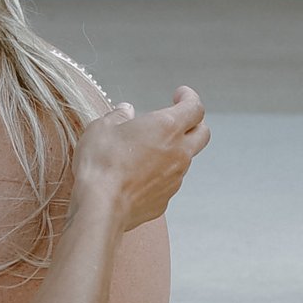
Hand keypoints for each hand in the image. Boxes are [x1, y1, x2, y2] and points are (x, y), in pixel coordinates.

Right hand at [76, 86, 207, 229]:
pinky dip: (160, 174)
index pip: (195, 108)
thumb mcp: (102, 128)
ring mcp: (174, 179)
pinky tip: (140, 175)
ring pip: (185, 159)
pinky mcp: (164, 200)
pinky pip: (169, 182)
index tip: (180, 95)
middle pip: (202, 134)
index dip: (189, 98)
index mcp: (167, 127)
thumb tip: (125, 111)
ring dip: (175, 151)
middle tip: (179, 119)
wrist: (100, 207)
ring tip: (150, 149)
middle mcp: (179, 153)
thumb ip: (118, 116)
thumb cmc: (101, 164)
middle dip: (194, 123)